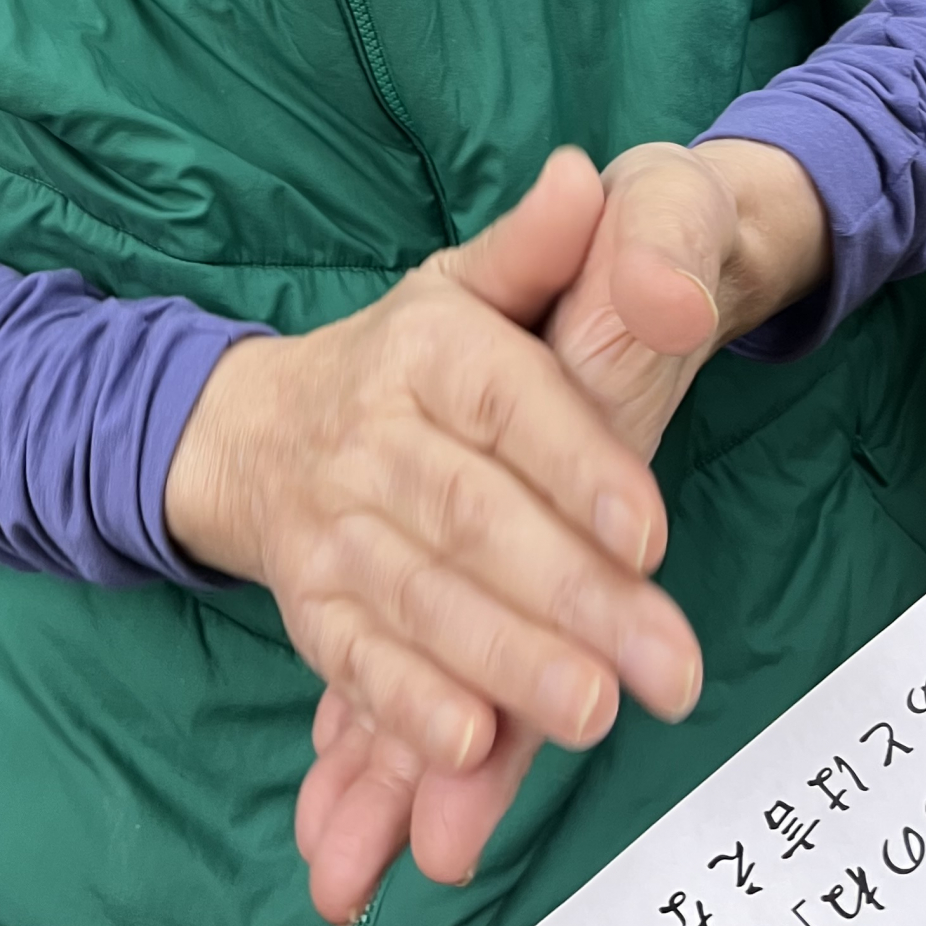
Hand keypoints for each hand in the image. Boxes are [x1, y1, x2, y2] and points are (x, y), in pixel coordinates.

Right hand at [294, 139, 829, 919]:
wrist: (259, 425)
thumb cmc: (411, 357)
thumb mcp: (471, 283)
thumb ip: (540, 246)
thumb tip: (582, 179)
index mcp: (428, 344)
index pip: (507, 401)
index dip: (576, 463)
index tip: (649, 530)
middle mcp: (374, 432)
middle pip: (474, 516)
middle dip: (571, 596)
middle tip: (665, 666)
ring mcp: (335, 524)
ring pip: (422, 597)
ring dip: (504, 661)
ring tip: (590, 713)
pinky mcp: (312, 605)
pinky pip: (353, 659)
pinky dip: (402, 710)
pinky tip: (465, 747)